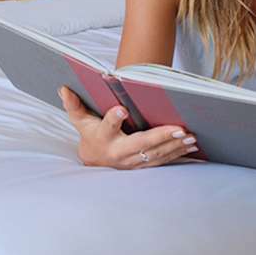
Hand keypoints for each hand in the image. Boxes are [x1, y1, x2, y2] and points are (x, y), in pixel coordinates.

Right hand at [59, 88, 197, 169]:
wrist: (95, 161)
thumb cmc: (90, 135)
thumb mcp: (80, 121)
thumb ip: (73, 105)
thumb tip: (64, 88)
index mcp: (103, 137)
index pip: (107, 126)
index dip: (113, 119)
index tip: (121, 109)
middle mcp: (118, 152)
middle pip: (141, 144)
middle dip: (160, 137)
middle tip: (178, 128)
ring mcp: (133, 162)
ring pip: (156, 154)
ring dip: (174, 146)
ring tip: (190, 136)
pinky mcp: (143, 166)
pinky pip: (162, 161)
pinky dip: (178, 153)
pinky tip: (191, 146)